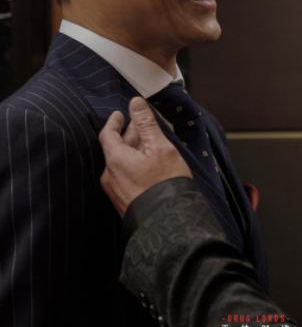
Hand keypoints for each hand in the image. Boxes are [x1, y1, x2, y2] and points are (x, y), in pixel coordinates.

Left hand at [99, 97, 192, 217]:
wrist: (169, 223)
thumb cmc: (166, 185)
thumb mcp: (160, 148)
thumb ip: (146, 124)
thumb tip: (135, 103)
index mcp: (115, 160)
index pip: (107, 134)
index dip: (114, 122)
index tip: (119, 114)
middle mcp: (110, 176)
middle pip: (115, 148)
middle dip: (128, 135)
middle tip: (140, 125)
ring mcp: (115, 191)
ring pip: (121, 163)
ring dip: (132, 150)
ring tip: (149, 144)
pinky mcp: (123, 202)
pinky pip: (125, 176)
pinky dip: (134, 165)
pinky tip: (148, 165)